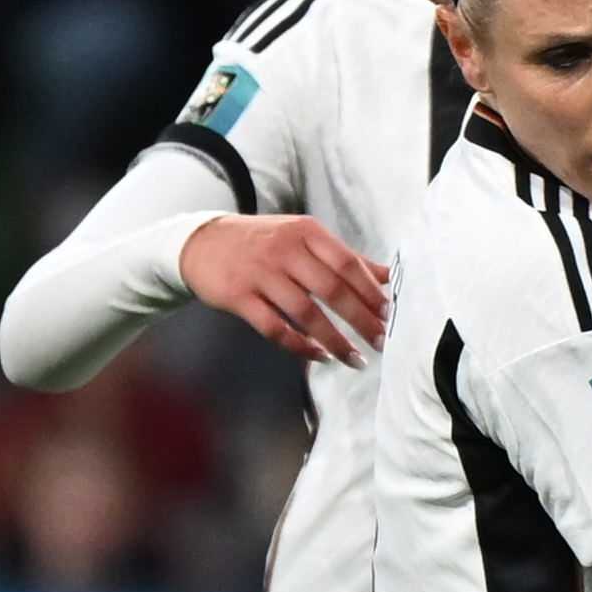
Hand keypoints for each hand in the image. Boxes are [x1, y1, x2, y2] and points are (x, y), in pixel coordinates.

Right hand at [179, 214, 391, 367]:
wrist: (202, 241)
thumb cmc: (263, 241)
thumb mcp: (303, 237)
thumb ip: (343, 257)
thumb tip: (388, 275)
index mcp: (306, 232)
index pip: (347, 263)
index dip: (371, 290)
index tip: (390, 314)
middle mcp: (285, 250)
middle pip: (331, 289)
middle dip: (360, 319)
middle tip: (379, 342)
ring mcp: (260, 273)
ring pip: (305, 312)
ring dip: (334, 339)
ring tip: (354, 358)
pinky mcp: (239, 296)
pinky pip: (275, 327)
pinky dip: (299, 345)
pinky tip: (318, 355)